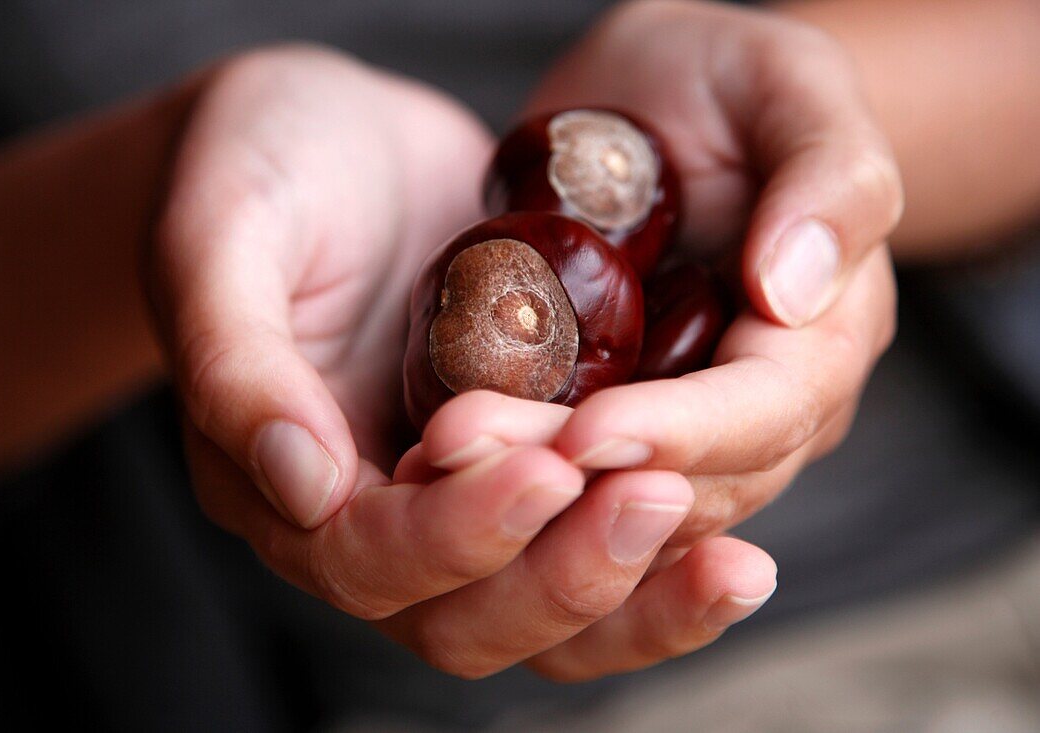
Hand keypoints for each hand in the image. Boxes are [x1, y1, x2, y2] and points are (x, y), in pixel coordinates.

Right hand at [148, 46, 774, 680]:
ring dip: (632, 594)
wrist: (327, 136)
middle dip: (561, 575)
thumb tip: (303, 486)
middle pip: (465, 619)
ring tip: (734, 562)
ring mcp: (450, 496)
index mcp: (277, 484)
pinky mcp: (520, 458)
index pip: (366, 559)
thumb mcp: (219, 236)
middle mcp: (368, 516)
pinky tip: (733, 537)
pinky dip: (657, 558)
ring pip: (540, 608)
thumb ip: (236, 363)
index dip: (454, 532)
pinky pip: (585, 540)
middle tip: (654, 497)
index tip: (543, 467)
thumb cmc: (254, 167)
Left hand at [414, 0, 900, 673]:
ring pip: (616, 498)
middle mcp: (758, 408)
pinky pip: (565, 479)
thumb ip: (828, 176)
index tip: (589, 434)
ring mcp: (679, 424)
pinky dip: (505, 484)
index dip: (683, 434)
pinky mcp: (606, 418)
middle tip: (469, 449)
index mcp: (823, 340)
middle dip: (580, 482)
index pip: (766, 413)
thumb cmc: (731, 83)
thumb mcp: (789, 86)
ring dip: (528, 497)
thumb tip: (792, 292)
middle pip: (686, 480)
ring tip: (438, 458)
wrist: (656, 102)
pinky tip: (431, 472)